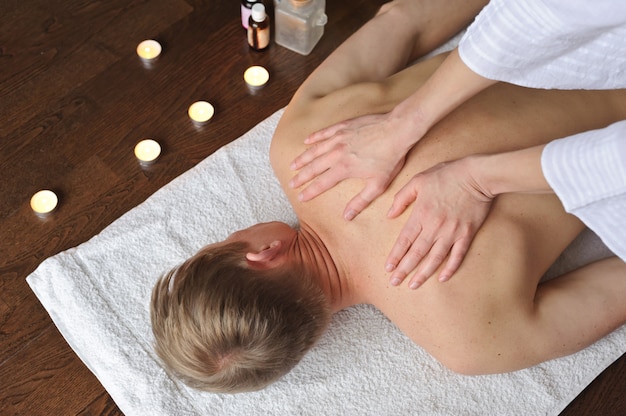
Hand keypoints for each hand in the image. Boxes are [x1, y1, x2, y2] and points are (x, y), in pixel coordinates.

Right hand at [290, 112, 418, 219]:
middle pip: (314, 167)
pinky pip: (324, 132)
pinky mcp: (344, 126)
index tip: (301, 197)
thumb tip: (347, 216)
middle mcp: (337, 153)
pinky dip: (314, 137)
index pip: (322, 183)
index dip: (310, 191)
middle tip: (291, 184)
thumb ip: (361, 201)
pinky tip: (307, 141)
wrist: (398, 130)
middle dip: (301, 176)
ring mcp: (339, 138)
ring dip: (303, 158)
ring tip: (292, 165)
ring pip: (315, 150)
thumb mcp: (378, 185)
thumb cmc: (391, 158)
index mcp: (344, 169)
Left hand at [385, 157, 492, 288]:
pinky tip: (442, 278)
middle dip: (404, 270)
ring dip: (423, 274)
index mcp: (421, 214)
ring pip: (435, 258)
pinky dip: (450, 268)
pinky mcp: (467, 234)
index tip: (388, 268)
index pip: (404, 240)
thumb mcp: (418, 180)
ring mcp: (452, 232)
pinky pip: (458, 255)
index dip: (395, 256)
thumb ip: (402, 198)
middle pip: (416, 253)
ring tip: (413, 286)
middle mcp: (434, 226)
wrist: (477, 175)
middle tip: (394, 283)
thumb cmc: (446, 174)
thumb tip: (390, 215)